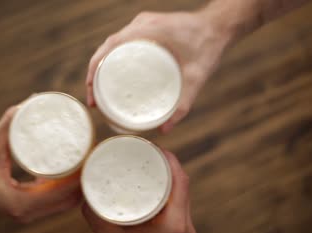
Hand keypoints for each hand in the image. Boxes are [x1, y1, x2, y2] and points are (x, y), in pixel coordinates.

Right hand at [0, 106, 81, 221]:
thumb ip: (10, 123)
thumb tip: (32, 101)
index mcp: (21, 203)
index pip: (65, 193)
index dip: (82, 176)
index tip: (92, 155)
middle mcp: (27, 212)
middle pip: (69, 199)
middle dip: (84, 178)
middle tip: (93, 153)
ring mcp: (27, 212)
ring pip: (64, 202)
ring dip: (77, 183)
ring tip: (87, 158)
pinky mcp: (26, 208)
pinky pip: (54, 200)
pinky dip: (65, 187)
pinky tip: (72, 169)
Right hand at [82, 151, 195, 232]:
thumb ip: (94, 209)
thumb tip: (84, 185)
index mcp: (173, 226)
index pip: (181, 182)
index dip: (171, 160)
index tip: (155, 147)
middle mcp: (184, 228)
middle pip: (184, 186)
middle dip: (169, 166)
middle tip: (149, 153)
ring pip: (183, 197)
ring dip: (171, 179)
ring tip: (152, 166)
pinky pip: (179, 208)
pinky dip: (170, 194)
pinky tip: (156, 189)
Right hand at [86, 10, 231, 132]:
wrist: (219, 26)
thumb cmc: (209, 46)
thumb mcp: (197, 77)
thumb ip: (184, 104)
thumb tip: (165, 129)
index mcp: (149, 29)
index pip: (111, 46)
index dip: (95, 68)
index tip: (91, 91)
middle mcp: (142, 24)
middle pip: (107, 46)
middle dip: (94, 72)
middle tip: (94, 99)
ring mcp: (143, 24)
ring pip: (113, 44)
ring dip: (102, 64)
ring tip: (98, 91)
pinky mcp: (147, 27)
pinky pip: (123, 42)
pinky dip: (113, 58)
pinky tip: (113, 77)